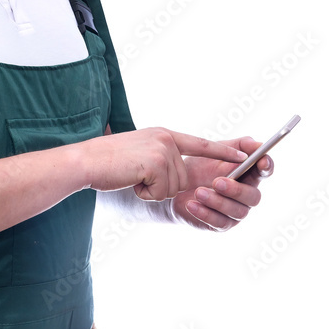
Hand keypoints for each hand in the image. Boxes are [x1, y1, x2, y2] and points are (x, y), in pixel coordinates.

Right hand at [86, 127, 247, 200]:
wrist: (85, 162)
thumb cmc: (106, 162)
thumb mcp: (138, 153)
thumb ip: (160, 157)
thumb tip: (178, 177)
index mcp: (164, 134)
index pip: (199, 143)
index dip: (221, 151)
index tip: (243, 156)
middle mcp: (167, 139)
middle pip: (183, 178)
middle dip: (161, 187)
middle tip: (137, 177)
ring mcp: (163, 150)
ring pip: (174, 187)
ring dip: (152, 191)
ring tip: (132, 177)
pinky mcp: (156, 164)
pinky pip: (162, 193)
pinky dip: (145, 194)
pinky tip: (130, 181)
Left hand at [170, 136, 273, 231]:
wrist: (176, 186)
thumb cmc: (199, 167)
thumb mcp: (215, 150)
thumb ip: (237, 146)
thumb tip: (257, 145)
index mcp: (248, 174)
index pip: (264, 171)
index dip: (266, 167)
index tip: (261, 162)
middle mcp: (246, 195)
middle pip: (253, 196)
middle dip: (236, 190)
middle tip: (217, 182)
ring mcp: (235, 211)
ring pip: (237, 211)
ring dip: (217, 201)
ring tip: (198, 192)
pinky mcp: (220, 224)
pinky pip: (219, 222)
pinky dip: (205, 213)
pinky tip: (191, 204)